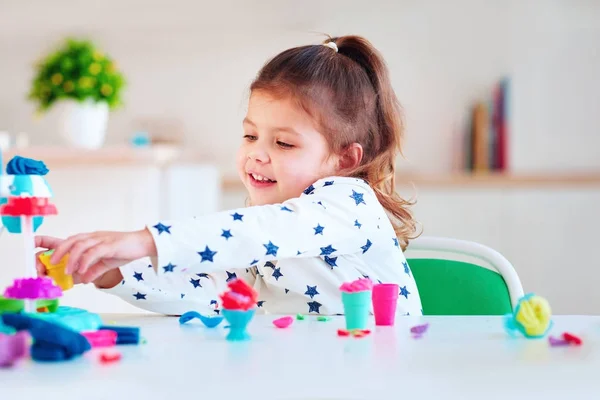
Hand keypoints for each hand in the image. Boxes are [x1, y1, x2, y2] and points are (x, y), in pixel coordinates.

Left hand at [34, 229, 156, 283]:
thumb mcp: (108, 261)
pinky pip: (94, 252)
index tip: (51, 260)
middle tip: (52, 263)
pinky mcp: (111, 245)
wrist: (144, 244)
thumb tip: (84, 280)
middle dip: (60, 251)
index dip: (60, 248)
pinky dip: (85, 261)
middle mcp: (96, 236)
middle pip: (72, 240)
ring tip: (68, 271)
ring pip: (81, 245)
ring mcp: (103, 239)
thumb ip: (95, 269)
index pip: (72, 240)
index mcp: (93, 239)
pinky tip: (82, 271)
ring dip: (72, 259)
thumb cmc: (127, 250)